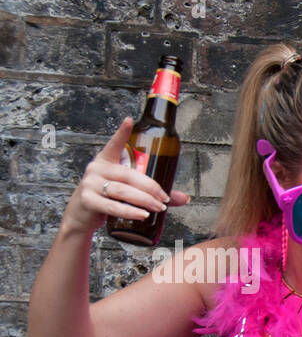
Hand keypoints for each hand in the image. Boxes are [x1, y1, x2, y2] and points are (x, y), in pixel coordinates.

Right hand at [61, 117, 190, 235]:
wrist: (82, 215)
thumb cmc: (107, 198)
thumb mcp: (127, 190)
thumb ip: (152, 192)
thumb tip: (184, 197)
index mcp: (106, 161)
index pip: (114, 144)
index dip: (122, 133)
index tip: (129, 121)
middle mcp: (97, 168)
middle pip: (128, 175)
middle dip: (150, 187)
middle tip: (165, 199)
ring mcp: (90, 184)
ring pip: (122, 190)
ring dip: (144, 200)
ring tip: (158, 207)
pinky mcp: (88, 200)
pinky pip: (113, 206)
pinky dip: (130, 211)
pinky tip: (142, 215)